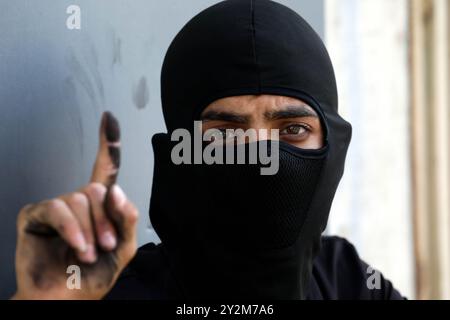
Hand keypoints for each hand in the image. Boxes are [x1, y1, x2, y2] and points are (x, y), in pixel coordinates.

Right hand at [13, 112, 137, 299]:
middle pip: (96, 189)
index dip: (108, 144)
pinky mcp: (35, 215)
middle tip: (105, 246)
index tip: (109, 118)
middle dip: (105, 220)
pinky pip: (58, 209)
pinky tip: (77, 247)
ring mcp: (55, 206)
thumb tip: (115, 189)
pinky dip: (71, 229)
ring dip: (90, 230)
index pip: (104, 169)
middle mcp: (78, 201)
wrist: (67, 299)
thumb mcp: (124, 247)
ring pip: (79, 199)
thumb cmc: (94, 275)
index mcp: (100, 206)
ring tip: (89, 253)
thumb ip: (127, 218)